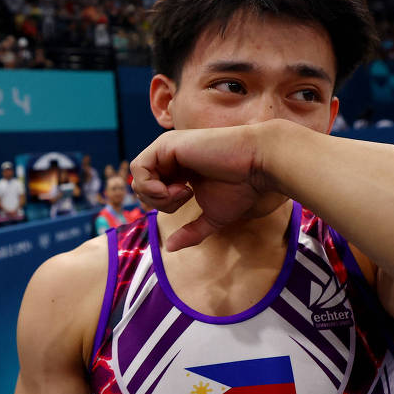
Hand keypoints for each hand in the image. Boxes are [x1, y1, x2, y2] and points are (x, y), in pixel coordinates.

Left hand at [130, 124, 269, 250]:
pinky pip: (138, 169)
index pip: (152, 191)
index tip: (188, 199)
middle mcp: (170, 157)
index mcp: (179, 169)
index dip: (163, 204)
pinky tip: (180, 187)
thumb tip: (170, 248)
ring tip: (184, 191)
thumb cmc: (241, 188)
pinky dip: (153, 186)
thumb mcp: (213, 216)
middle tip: (185, 197)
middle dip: (159, 202)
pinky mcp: (166, 144)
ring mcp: (167, 148)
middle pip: (141, 187)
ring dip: (158, 195)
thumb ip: (192, 231)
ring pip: (137, 179)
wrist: (256, 165)